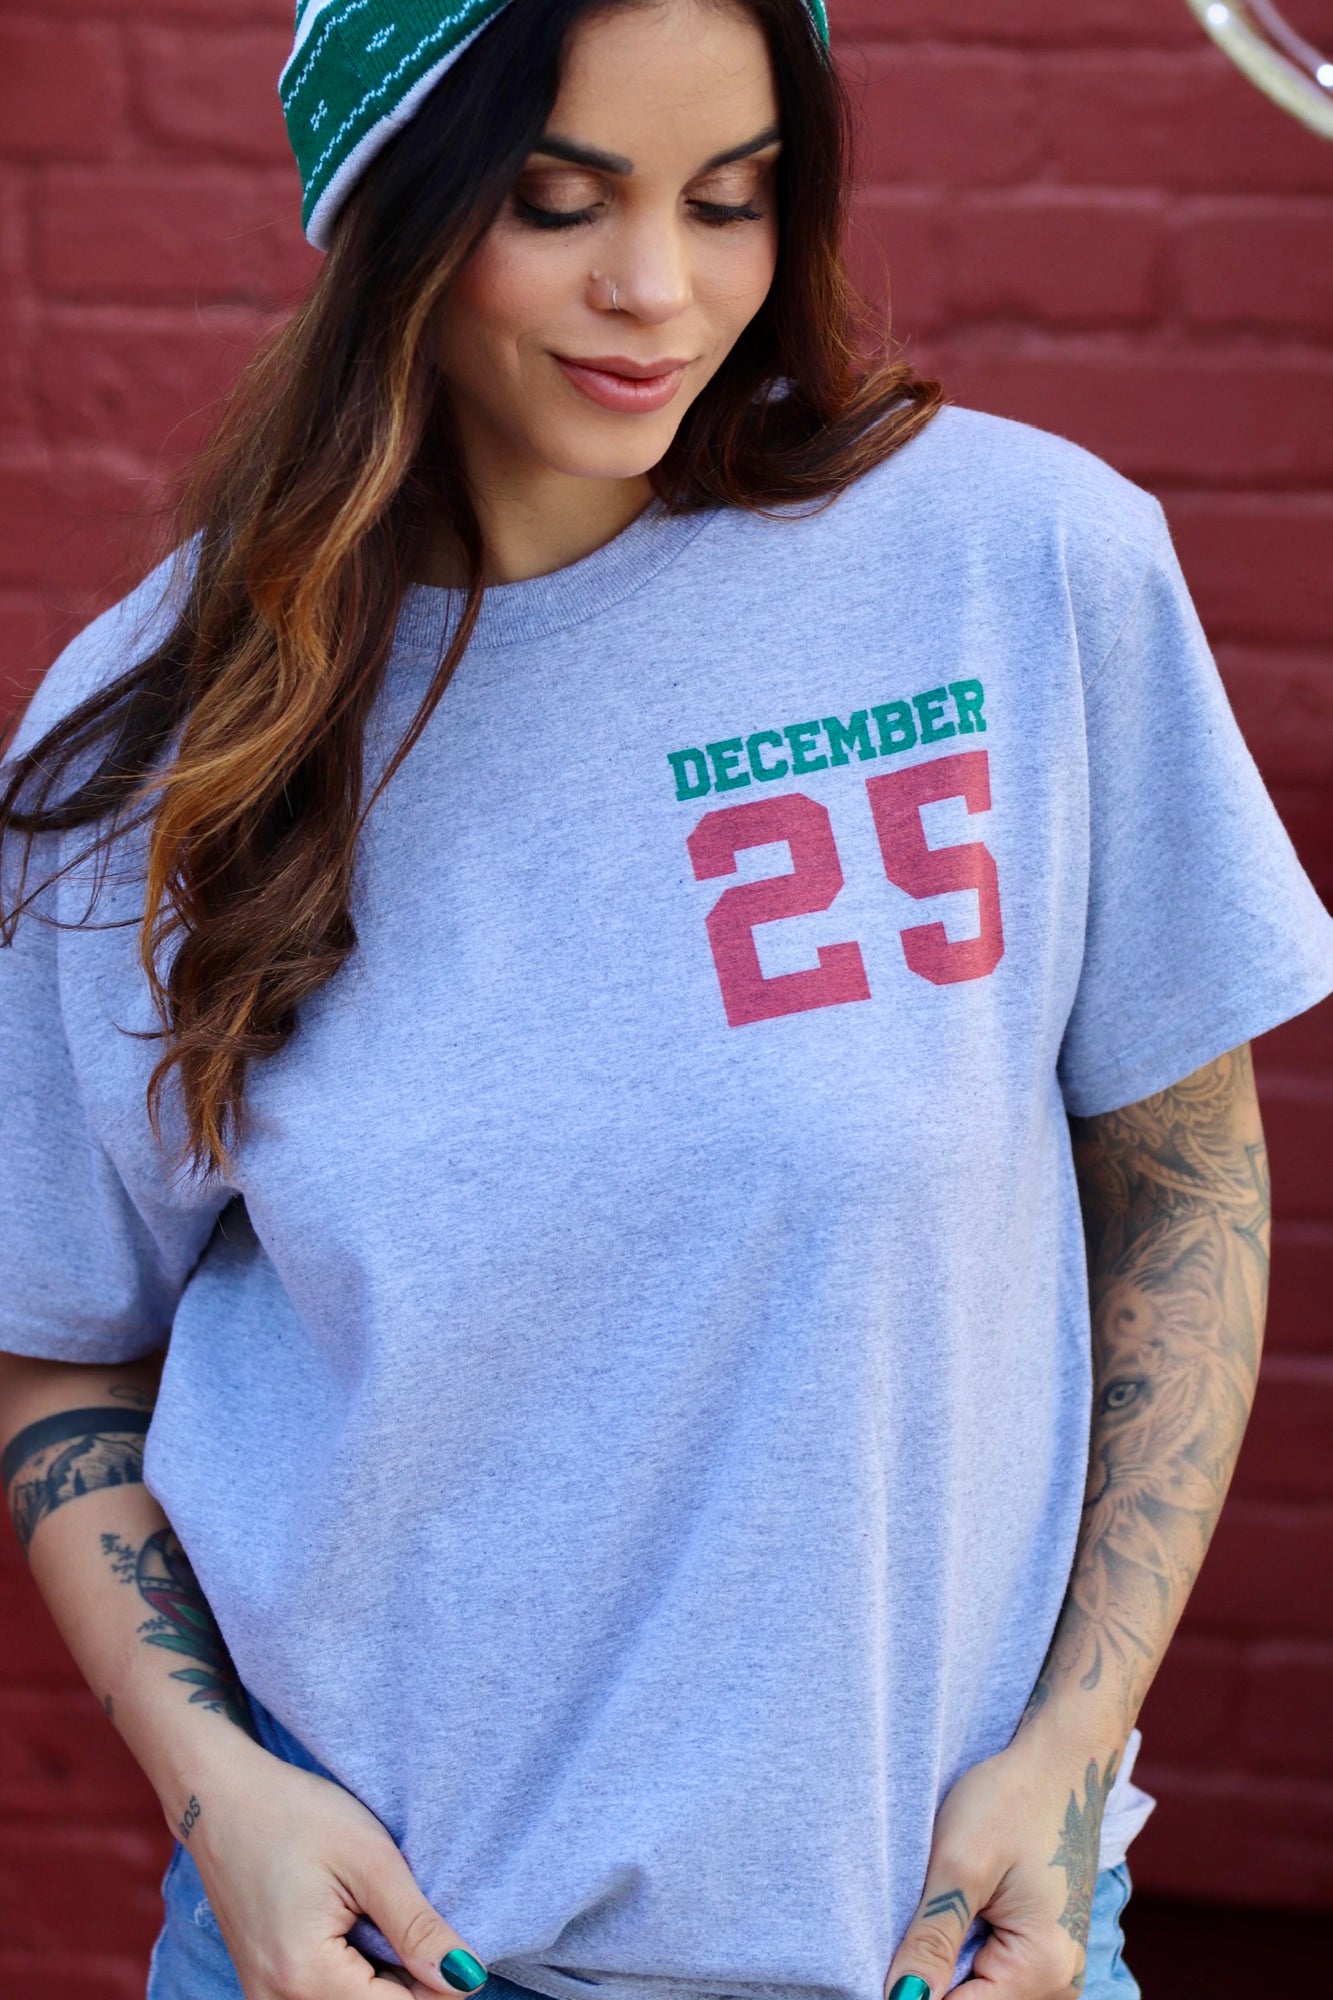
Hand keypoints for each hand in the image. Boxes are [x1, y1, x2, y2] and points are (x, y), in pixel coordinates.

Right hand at [181, 1735, 487, 1999]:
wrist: (221, 1798)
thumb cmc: (295, 1814)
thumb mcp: (369, 1859)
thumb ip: (417, 1927)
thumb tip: (467, 1979)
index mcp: (305, 1977)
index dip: (441, 1981)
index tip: (442, 1931)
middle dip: (410, 1982)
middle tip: (401, 1914)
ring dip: (383, 1981)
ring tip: (375, 1916)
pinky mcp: (266, 1991)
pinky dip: (356, 1978)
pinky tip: (356, 1930)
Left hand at [882, 1728, 1120, 1999]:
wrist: (1059, 1765)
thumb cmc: (1012, 1800)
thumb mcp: (960, 1864)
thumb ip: (931, 1940)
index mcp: (1043, 1968)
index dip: (911, 1993)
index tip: (886, 1957)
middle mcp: (1059, 1984)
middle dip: (929, 1979)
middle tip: (911, 1919)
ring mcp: (1055, 1973)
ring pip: (978, 1993)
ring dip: (944, 1968)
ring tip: (931, 1912)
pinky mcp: (1043, 1956)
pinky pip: (992, 1977)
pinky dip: (962, 1956)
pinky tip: (951, 1916)